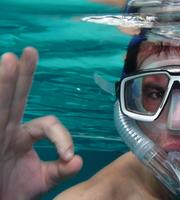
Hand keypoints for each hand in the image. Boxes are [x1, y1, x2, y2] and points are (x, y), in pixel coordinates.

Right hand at [0, 48, 82, 199]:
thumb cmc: (12, 191)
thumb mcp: (42, 179)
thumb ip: (60, 169)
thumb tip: (78, 160)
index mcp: (22, 136)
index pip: (47, 124)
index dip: (61, 137)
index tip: (68, 156)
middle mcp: (8, 129)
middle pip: (17, 98)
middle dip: (24, 76)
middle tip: (30, 52)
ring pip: (1, 104)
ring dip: (4, 82)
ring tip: (9, 59)